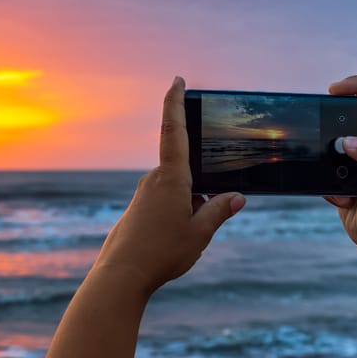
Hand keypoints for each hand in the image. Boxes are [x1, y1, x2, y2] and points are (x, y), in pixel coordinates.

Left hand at [94, 77, 245, 293]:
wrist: (120, 276)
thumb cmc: (162, 253)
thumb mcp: (200, 233)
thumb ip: (219, 211)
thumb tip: (236, 196)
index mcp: (171, 178)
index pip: (174, 131)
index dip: (175, 103)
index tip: (177, 80)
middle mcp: (153, 180)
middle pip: (184, 171)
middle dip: (200, 188)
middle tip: (203, 216)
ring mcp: (142, 195)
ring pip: (176, 191)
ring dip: (190, 207)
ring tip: (189, 238)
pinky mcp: (137, 211)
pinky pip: (165, 205)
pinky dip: (178, 217)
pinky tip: (176, 242)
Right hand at [324, 75, 356, 256]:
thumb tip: (347, 141)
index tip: (334, 90)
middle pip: (352, 109)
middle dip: (333, 114)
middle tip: (319, 118)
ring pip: (333, 136)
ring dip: (325, 147)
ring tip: (330, 166)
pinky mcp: (341, 173)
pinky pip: (323, 162)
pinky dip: (323, 173)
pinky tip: (339, 194)